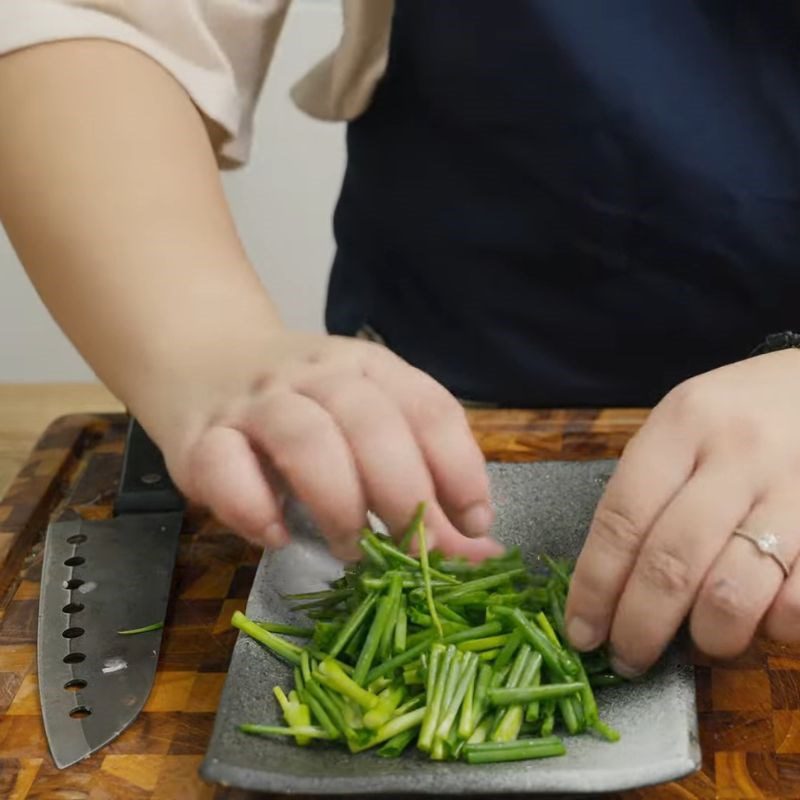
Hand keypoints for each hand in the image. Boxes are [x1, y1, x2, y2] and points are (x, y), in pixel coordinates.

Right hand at [148, 330, 498, 560]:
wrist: (204, 359)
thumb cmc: (303, 405)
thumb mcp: (365, 425)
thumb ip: (421, 482)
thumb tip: (482, 554)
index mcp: (368, 367)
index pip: (427, 407)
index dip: (459, 469)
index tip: (473, 524)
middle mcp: (316, 374)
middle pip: (371, 423)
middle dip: (406, 494)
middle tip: (419, 552)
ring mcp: (256, 402)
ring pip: (305, 439)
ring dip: (339, 503)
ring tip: (352, 550)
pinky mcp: (200, 435)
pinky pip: (225, 466)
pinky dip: (256, 508)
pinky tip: (277, 536)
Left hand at [565, 349, 799, 674]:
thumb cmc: (737, 415)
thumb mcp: (681, 426)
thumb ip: (647, 490)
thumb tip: (608, 584)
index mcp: (681, 425)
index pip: (622, 518)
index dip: (595, 585)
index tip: (581, 631)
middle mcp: (736, 454)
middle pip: (671, 563)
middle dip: (639, 627)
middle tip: (627, 658)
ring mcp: (794, 490)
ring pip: (734, 593)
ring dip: (708, 637)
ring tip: (699, 641)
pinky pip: (798, 604)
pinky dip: (772, 628)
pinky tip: (760, 619)